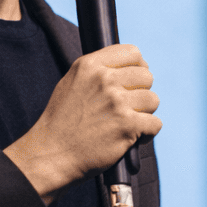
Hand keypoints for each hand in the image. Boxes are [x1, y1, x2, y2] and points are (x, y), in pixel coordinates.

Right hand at [3, 44, 159, 201]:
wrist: (51, 154)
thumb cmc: (61, 122)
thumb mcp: (72, 83)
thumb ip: (98, 71)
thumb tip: (129, 67)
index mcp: (90, 65)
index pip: (133, 53)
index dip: (137, 68)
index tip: (132, 83)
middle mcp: (104, 80)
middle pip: (146, 76)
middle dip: (140, 93)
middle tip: (127, 108)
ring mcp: (116, 102)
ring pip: (153, 100)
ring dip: (144, 113)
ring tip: (127, 123)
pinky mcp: (127, 125)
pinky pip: (155, 123)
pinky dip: (147, 133)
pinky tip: (132, 138)